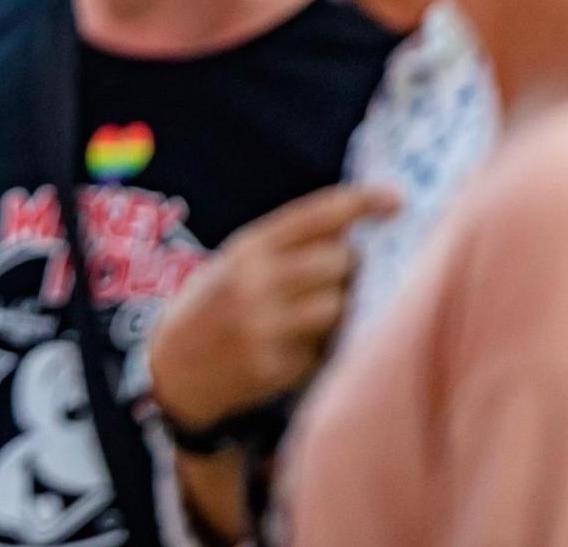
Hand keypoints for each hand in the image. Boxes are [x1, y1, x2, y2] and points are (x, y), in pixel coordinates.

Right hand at [148, 184, 397, 432]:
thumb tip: (353, 232)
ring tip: (315, 313)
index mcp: (246, 248)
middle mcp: (254, 282)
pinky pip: (324, 348)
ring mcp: (265, 326)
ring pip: (338, 305)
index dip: (358, 202)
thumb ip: (285, 247)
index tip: (396, 199)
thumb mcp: (235, 264)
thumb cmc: (213, 307)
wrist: (172, 369)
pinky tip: (295, 347)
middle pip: (338, 261)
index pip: (314, 215)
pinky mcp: (275, 366)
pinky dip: (320, 346)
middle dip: (349, 267)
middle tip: (340, 276)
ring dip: (340, 307)